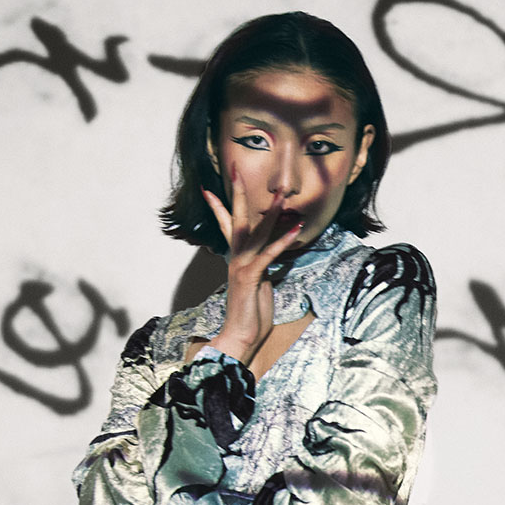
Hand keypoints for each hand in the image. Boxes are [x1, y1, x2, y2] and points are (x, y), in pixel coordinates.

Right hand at [202, 168, 301, 365]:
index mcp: (236, 259)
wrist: (240, 336)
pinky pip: (269, 253)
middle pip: (236, 219)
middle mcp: (236, 258)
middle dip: (237, 193)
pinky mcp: (251, 276)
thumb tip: (271, 260)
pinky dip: (283, 240)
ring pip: (255, 232)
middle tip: (234, 168)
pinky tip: (295, 228)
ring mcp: (242, 266)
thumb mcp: (258, 286)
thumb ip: (262, 269)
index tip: (209, 189)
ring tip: (283, 194)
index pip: (226, 226)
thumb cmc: (250, 315)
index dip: (219, 206)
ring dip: (271, 212)